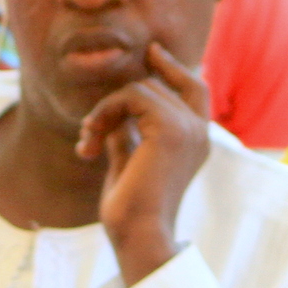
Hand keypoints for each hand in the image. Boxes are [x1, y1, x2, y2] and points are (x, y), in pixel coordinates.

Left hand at [79, 42, 211, 283]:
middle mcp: (199, 131)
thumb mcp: (127, 162)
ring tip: (88, 140)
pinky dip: (105, 111)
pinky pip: (132, 95)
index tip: (151, 52)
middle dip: (114, 103)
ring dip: (104, 110)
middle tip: (89, 133)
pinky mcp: (172, 128)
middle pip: (156, 85)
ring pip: (140, 88)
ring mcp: (189, 128)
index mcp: (195, 141)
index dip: (174, 66)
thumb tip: (114, 110)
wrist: (139, 235)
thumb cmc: (131, 211)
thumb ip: (126, 133)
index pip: (194, 87)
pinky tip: (91, 139)